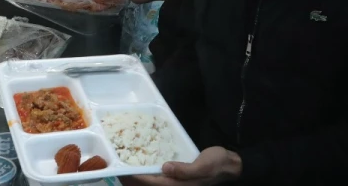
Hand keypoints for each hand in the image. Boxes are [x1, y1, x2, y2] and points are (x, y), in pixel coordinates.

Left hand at [120, 147, 240, 185]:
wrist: (230, 166)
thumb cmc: (217, 164)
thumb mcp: (203, 166)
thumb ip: (184, 170)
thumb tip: (165, 168)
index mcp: (179, 185)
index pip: (151, 183)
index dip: (135, 179)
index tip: (121, 172)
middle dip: (133, 182)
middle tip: (118, 172)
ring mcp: (177, 184)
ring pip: (154, 185)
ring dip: (140, 181)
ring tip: (125, 173)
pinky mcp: (179, 180)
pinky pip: (160, 180)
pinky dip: (149, 178)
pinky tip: (144, 171)